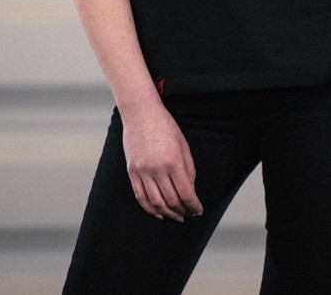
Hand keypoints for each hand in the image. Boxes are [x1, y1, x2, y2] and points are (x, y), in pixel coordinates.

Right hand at [122, 102, 203, 221]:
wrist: (141, 113)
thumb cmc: (165, 126)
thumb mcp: (183, 145)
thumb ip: (189, 169)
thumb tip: (191, 189)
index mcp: (173, 161)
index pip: (186, 193)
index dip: (194, 206)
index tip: (199, 211)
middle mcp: (157, 168)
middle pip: (171, 201)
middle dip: (182, 211)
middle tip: (189, 214)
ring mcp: (142, 171)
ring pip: (155, 203)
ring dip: (167, 214)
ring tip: (176, 216)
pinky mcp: (131, 172)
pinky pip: (140, 197)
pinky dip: (150, 209)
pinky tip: (159, 213)